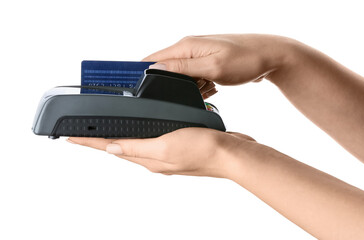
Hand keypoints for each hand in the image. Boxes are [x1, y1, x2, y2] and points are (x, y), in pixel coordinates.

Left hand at [67, 128, 254, 177]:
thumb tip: (111, 148)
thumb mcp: (165, 146)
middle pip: (120, 147)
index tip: (69, 137)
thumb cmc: (203, 149)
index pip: (111, 148)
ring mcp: (167, 152)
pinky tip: (142, 126)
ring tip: (107, 129)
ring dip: (120, 136)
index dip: (89, 142)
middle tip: (85, 131)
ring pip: (136, 142)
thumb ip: (137, 147)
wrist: (231, 153)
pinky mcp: (178, 145)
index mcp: (149, 159)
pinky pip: (153, 138)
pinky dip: (141, 132)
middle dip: (101, 139)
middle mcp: (155, 157)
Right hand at [144, 34, 290, 97]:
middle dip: (172, 87)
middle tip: (191, 93)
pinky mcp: (207, 65)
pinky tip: (215, 88)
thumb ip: (184, 69)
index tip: (141, 92)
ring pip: (182, 79)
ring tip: (209, 88)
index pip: (153, 59)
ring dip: (190, 89)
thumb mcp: (214, 67)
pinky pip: (196, 80)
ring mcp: (199, 57)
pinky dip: (202, 88)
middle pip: (167, 71)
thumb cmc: (246, 59)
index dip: (143, 75)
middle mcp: (190, 50)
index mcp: (187, 47)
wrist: (272, 56)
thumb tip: (155, 69)